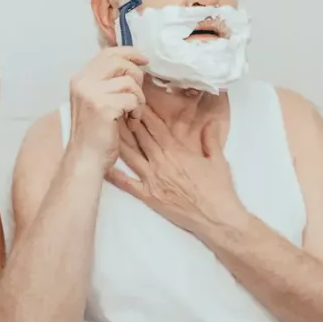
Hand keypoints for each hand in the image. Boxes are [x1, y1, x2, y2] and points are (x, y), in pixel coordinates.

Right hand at [67, 46, 148, 167]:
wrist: (85, 158)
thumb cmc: (93, 133)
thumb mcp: (94, 100)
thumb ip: (105, 82)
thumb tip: (130, 64)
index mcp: (80, 79)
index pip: (107, 53)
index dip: (129, 52)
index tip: (143, 59)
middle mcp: (83, 82)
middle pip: (120, 62)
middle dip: (136, 76)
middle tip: (136, 95)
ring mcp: (92, 93)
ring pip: (129, 82)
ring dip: (138, 98)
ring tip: (132, 112)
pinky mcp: (103, 106)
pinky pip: (132, 99)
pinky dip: (136, 110)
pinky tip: (130, 121)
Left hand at [106, 106, 248, 236]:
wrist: (217, 219)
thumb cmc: (219, 190)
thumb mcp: (218, 160)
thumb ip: (211, 139)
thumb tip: (211, 123)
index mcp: (177, 151)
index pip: (156, 128)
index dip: (144, 114)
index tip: (134, 102)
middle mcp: (161, 162)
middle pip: (140, 137)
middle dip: (127, 122)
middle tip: (114, 108)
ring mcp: (152, 179)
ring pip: (130, 155)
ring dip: (118, 141)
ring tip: (105, 128)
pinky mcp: (148, 196)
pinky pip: (126, 183)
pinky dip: (113, 175)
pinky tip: (102, 164)